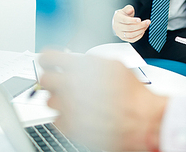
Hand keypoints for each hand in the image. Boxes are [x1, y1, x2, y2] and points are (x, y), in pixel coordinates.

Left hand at [39, 51, 167, 151]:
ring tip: (77, 101)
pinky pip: (56, 120)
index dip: (48, 59)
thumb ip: (90, 62)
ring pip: (49, 101)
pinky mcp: (70, 127)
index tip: (49, 63)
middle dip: (52, 80)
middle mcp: (71, 86)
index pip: (48, 57)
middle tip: (61, 83)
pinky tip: (80, 115)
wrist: (141, 119)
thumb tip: (76, 61)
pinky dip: (66, 117)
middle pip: (43, 79)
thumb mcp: (114, 66)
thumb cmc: (133, 93)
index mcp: (81, 67)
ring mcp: (68, 108)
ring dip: (60, 100)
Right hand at [112, 5, 150, 41]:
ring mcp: (120, 34)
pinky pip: (132, 39)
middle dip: (140, 25)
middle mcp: (118, 27)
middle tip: (147, 22)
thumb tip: (131, 10)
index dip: (132, 20)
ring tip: (146, 26)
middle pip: (129, 28)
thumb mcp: (125, 9)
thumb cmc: (123, 15)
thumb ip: (128, 8)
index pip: (125, 20)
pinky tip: (143, 31)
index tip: (140, 20)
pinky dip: (139, 36)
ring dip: (140, 31)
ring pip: (131, 34)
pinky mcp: (124, 38)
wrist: (119, 22)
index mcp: (118, 18)